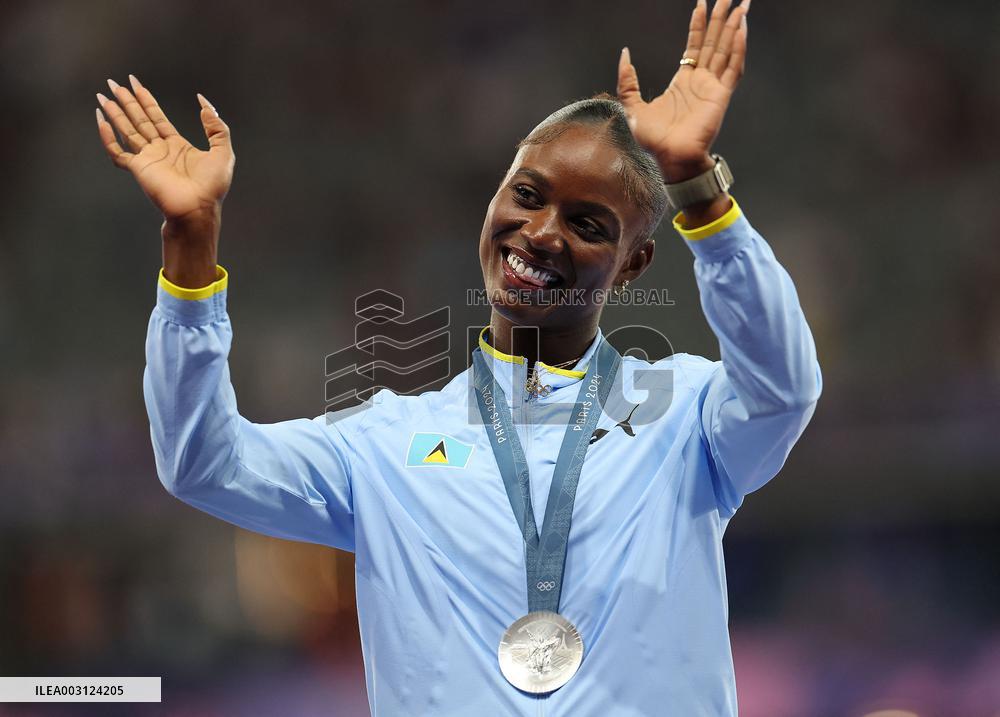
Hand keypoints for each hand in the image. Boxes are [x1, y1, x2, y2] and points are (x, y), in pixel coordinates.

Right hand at [95, 75, 234, 221]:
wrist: (199, 209)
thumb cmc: (212, 186)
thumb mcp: (223, 151)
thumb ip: (216, 127)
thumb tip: (204, 103)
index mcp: (176, 145)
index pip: (157, 116)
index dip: (146, 99)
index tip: (135, 82)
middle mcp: (159, 150)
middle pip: (139, 119)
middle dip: (126, 101)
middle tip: (114, 83)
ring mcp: (147, 159)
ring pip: (126, 130)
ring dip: (115, 113)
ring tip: (103, 95)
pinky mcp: (138, 168)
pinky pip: (117, 151)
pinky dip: (108, 137)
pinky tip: (101, 121)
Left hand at [617, 0, 748, 182]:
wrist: (669, 158)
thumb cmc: (653, 141)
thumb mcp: (632, 106)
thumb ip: (628, 81)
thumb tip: (625, 53)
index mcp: (683, 82)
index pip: (694, 46)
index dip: (698, 25)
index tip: (700, 3)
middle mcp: (700, 81)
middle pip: (713, 42)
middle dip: (719, 18)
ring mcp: (713, 87)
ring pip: (726, 50)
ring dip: (733, 27)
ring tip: (740, 4)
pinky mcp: (721, 96)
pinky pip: (733, 67)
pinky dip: (738, 48)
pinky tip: (741, 29)